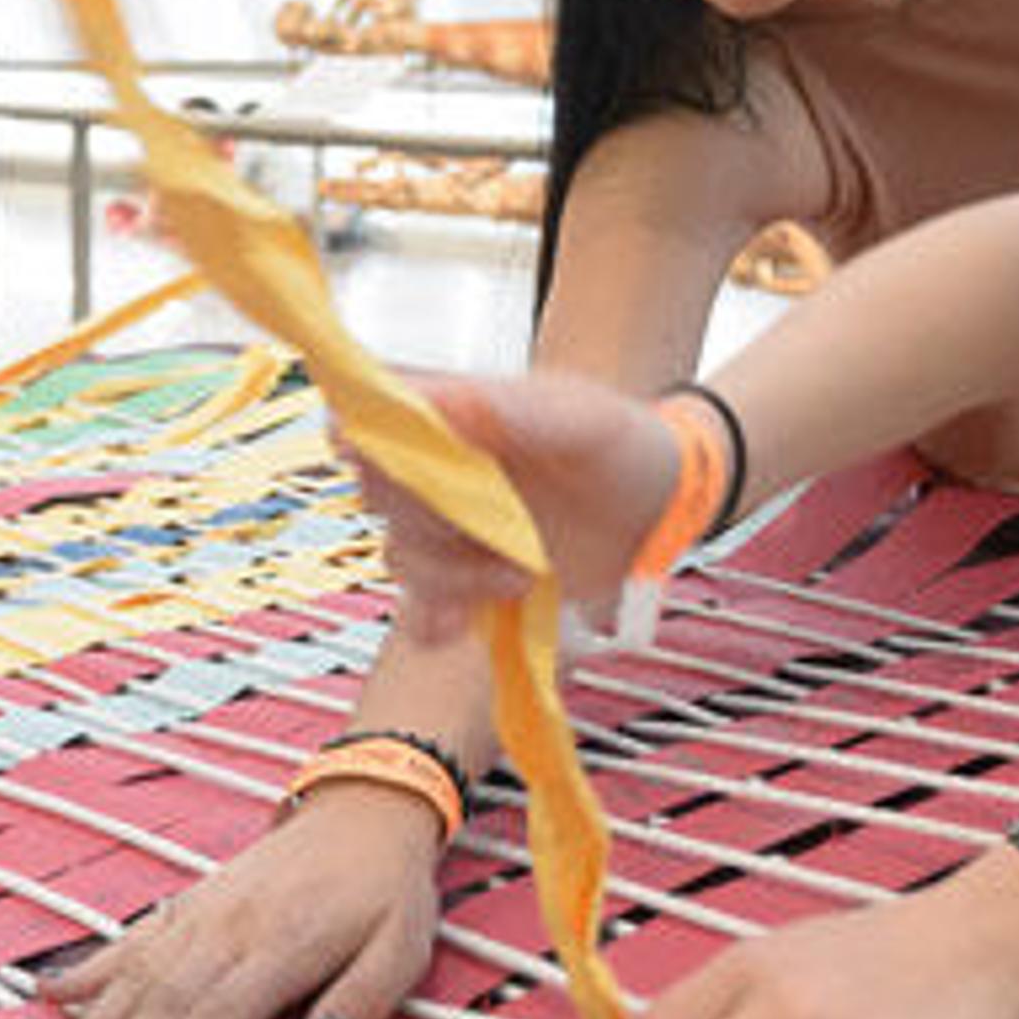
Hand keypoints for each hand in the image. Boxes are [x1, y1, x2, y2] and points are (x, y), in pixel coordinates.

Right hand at [45, 782, 446, 1018]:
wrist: (365, 809)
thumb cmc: (386, 889)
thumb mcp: (404, 948)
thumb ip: (364, 1001)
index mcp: (282, 947)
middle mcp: (230, 929)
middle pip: (162, 1004)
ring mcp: (203, 914)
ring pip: (136, 975)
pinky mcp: (191, 903)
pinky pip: (132, 938)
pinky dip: (89, 968)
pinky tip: (50, 992)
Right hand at [349, 372, 680, 645]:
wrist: (660, 512)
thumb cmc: (624, 445)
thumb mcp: (580, 418)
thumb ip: (507, 408)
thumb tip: (425, 399)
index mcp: (452, 414)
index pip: (369, 416)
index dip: (358, 437)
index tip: (367, 456)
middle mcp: (438, 469)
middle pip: (379, 495)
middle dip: (429, 519)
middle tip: (498, 526)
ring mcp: (450, 527)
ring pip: (403, 556)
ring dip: (455, 575)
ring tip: (524, 572)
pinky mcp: (467, 578)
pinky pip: (421, 609)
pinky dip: (438, 619)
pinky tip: (470, 619)